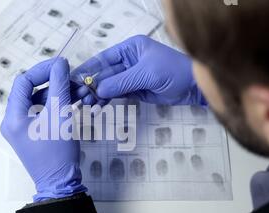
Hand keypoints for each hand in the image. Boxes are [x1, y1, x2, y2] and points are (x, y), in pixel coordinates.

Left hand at [1, 58, 86, 202]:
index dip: (44, 69)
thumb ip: (59, 85)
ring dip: (59, 93)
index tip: (63, 65)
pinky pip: (43, 112)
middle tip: (74, 79)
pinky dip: (57, 105)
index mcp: (13, 116)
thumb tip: (60, 63)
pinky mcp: (32, 133)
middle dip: (54, 82)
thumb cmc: (58, 152)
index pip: (24, 81)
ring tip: (80, 91)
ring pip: (39, 100)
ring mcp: (22, 128)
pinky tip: (75, 102)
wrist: (60, 183)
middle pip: (31, 90)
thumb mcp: (60, 114)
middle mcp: (13, 120)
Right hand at [72, 35, 205, 105]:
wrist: (194, 87)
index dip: (88, 68)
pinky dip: (108, 100)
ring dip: (98, 94)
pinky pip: (118, 94)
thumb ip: (122, 82)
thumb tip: (99, 89)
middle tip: (77, 96)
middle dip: (91, 85)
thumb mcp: (146, 74)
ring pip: (109, 85)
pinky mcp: (136, 90)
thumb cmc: (172, 71)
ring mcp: (131, 76)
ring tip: (86, 104)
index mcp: (130, 49)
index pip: (104, 58)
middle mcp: (128, 61)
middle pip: (104, 73)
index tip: (74, 78)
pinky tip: (98, 107)